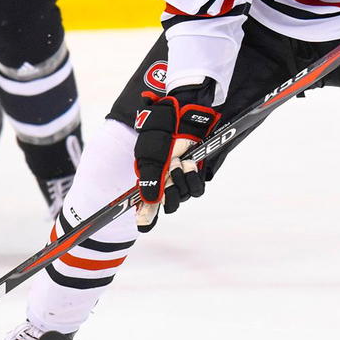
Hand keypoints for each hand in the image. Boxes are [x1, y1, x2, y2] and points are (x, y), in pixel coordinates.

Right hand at [133, 86, 219, 226]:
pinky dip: (192, 178)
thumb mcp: (151, 158)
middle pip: (169, 205)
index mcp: (149, 179)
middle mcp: (164, 182)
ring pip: (183, 196)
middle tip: (169, 170)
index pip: (147, 206)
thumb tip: (147, 208)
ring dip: (181, 180)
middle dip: (170, 190)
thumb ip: (149, 182)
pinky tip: (189, 164)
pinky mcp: (195, 175)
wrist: (184, 118)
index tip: (143, 222)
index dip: (146, 215)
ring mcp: (180, 179)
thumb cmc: (163, 134)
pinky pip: (196, 189)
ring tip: (178, 162)